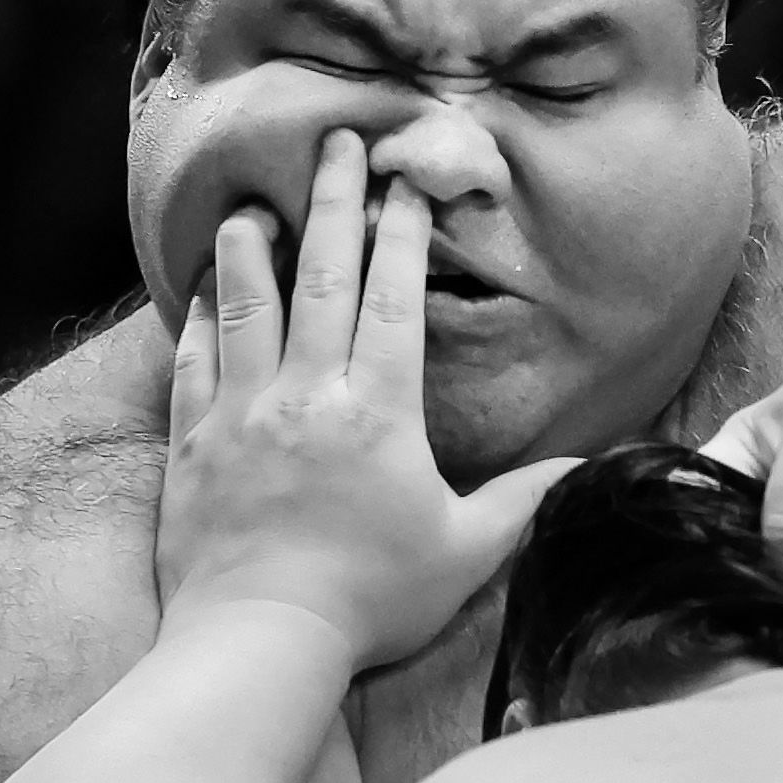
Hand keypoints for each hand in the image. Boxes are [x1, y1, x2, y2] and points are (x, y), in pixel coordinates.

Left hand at [158, 132, 575, 667]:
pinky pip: (191, 364)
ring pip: (244, 305)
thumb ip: (524, 501)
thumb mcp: (466, 553)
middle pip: (320, 276)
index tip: (405, 180)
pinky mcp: (192, 445)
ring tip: (251, 205)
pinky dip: (196, 321)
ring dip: (248, 248)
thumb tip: (591, 466)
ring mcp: (242, 413)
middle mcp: (308, 393)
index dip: (402, 233)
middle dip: (330, 202)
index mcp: (380, 410)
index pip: (394, 299)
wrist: (261, 638)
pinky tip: (199, 293)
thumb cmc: (371, 601)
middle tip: (335, 144)